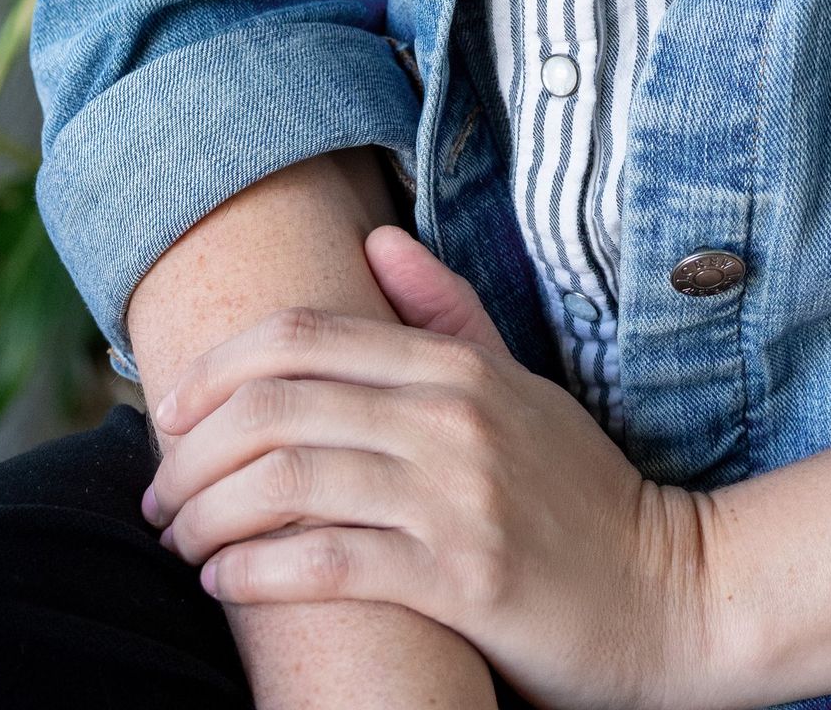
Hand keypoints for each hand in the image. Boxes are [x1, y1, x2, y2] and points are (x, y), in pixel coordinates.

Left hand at [144, 224, 718, 709]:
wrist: (673, 592)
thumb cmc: (582, 493)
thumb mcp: (520, 386)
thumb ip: (446, 313)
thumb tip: (376, 238)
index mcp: (455, 367)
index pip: (305, 335)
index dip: (218, 365)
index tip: (170, 409)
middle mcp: (451, 418)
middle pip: (280, 403)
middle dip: (194, 448)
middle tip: (157, 492)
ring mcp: (458, 497)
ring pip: (291, 479)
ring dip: (210, 511)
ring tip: (179, 538)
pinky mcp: (465, 579)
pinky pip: (331, 563)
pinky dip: (258, 567)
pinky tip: (224, 578)